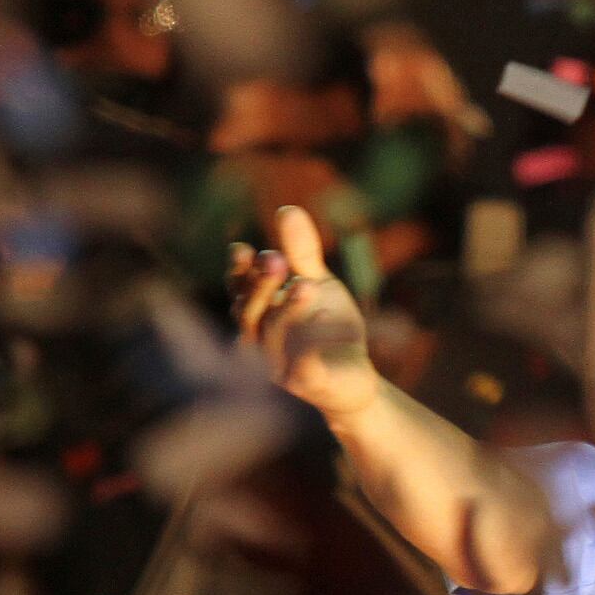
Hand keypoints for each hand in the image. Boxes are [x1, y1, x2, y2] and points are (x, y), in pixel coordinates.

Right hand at [233, 205, 380, 422]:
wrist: (356, 377)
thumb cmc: (328, 327)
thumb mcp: (317, 283)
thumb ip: (302, 253)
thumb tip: (286, 210)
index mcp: (260, 313)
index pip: (240, 290)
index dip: (239, 272)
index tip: (242, 250)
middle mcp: (261, 340)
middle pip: (249, 313)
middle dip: (261, 287)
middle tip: (276, 260)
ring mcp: (280, 366)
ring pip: (275, 337)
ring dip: (289, 309)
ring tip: (308, 285)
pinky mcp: (308, 385)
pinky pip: (305, 367)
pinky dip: (314, 347)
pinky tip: (329, 328)